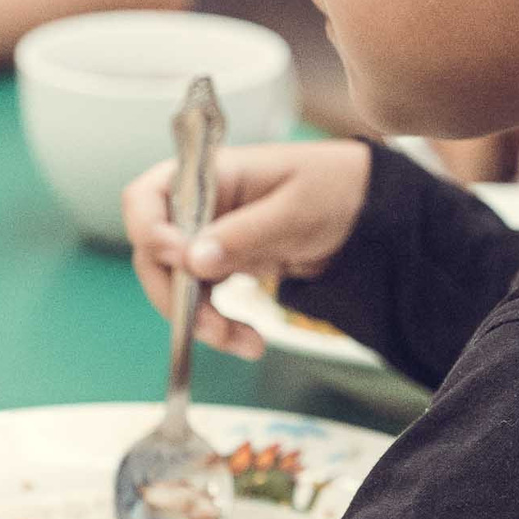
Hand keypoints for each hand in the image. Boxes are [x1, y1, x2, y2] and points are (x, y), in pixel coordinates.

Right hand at [123, 140, 370, 358]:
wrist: (369, 212)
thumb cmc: (335, 188)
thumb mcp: (296, 209)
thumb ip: (245, 233)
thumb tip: (192, 261)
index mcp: (211, 175)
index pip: (149, 195)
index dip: (150, 229)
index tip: (178, 259)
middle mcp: (200, 206)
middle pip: (154, 251)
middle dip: (174, 293)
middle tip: (206, 324)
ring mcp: (210, 236)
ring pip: (176, 284)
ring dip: (197, 319)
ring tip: (241, 342)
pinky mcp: (225, 264)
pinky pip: (203, 299)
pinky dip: (219, 325)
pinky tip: (248, 342)